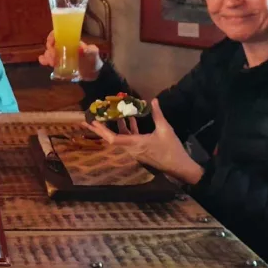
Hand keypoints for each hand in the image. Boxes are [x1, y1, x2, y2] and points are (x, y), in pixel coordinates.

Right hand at [38, 31, 102, 80]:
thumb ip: (90, 50)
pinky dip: (44, 60)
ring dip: (47, 55)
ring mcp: (61, 55)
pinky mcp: (58, 64)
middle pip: (52, 44)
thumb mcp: (93, 54)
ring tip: (51, 62)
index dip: (53, 36)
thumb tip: (82, 48)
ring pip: (49, 52)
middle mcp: (64, 47)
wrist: (93, 74)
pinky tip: (43, 61)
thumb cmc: (93, 60)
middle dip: (50, 49)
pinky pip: (48, 60)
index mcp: (71, 41)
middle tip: (53, 57)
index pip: (60, 34)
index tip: (51, 43)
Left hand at [83, 99, 204, 184]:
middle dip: (99, 128)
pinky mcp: (139, 149)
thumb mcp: (165, 130)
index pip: (113, 138)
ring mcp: (134, 150)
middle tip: (88, 118)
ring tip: (106, 113)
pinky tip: (127, 118)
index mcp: (135, 144)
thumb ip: (157, 114)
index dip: (102, 130)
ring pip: (120, 137)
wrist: (179, 167)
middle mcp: (131, 148)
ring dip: (113, 125)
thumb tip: (153, 100)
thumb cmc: (171, 149)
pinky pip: (128, 138)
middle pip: (111, 138)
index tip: (93, 121)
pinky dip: (126, 128)